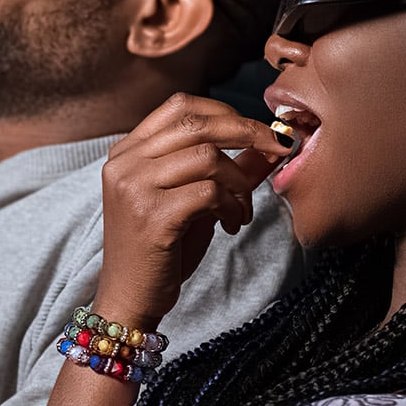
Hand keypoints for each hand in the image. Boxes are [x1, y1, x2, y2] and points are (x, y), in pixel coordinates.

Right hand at [93, 94, 290, 328]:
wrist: (130, 299)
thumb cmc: (161, 250)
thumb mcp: (193, 201)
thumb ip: (225, 170)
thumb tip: (268, 144)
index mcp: (128, 151)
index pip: (180, 106)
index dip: (226, 111)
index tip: (258, 131)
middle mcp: (126, 163)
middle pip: (198, 124)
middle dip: (249, 132)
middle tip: (279, 148)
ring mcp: (134, 188)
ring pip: (209, 157)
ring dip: (240, 182)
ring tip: (242, 209)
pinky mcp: (151, 216)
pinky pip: (210, 192)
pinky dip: (232, 206)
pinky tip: (231, 224)